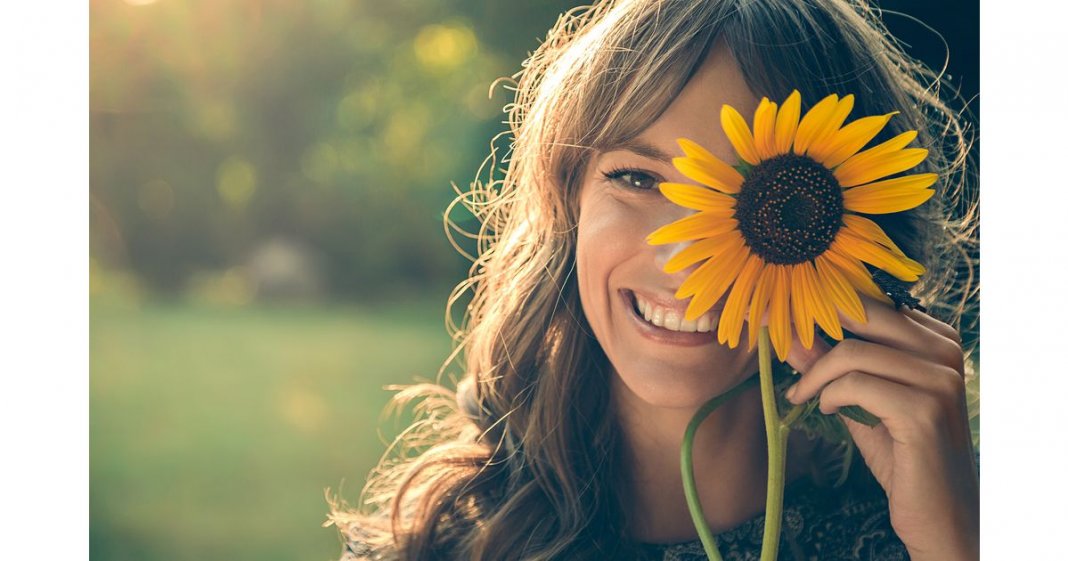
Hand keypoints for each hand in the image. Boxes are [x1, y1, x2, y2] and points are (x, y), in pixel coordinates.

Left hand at [782, 296, 978, 560]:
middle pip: (861, 315)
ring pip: (852, 352)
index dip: (823, 309)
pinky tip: (825, 410)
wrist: (940, 515)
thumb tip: (791, 332)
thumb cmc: (902, 455)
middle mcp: (946, 352)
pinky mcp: (926, 410)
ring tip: (801, 395)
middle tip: (780, 347)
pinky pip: (855, 385)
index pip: (871, 303)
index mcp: (937, 340)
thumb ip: (832, 365)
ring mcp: (941, 380)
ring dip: (814, 375)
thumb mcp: (861, 400)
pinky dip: (828, 396)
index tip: (783, 321)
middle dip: (810, 329)